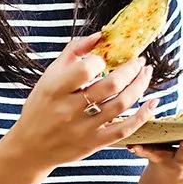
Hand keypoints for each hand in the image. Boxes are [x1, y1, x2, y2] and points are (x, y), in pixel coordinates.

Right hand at [5, 34, 163, 169]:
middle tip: (140, 61)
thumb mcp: (48, 77)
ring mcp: (83, 128)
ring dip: (140, 86)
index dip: (101, 60)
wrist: (30, 147)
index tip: (105, 59)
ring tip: (146, 74)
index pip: (86, 69)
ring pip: (121, 104)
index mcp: (56, 90)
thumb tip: (99, 36)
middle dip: (132, 69)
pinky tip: (152, 103)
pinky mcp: (94, 144)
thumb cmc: (40, 108)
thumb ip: (72, 53)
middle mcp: (69, 109)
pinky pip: (124, 129)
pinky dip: (143, 115)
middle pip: (111, 85)